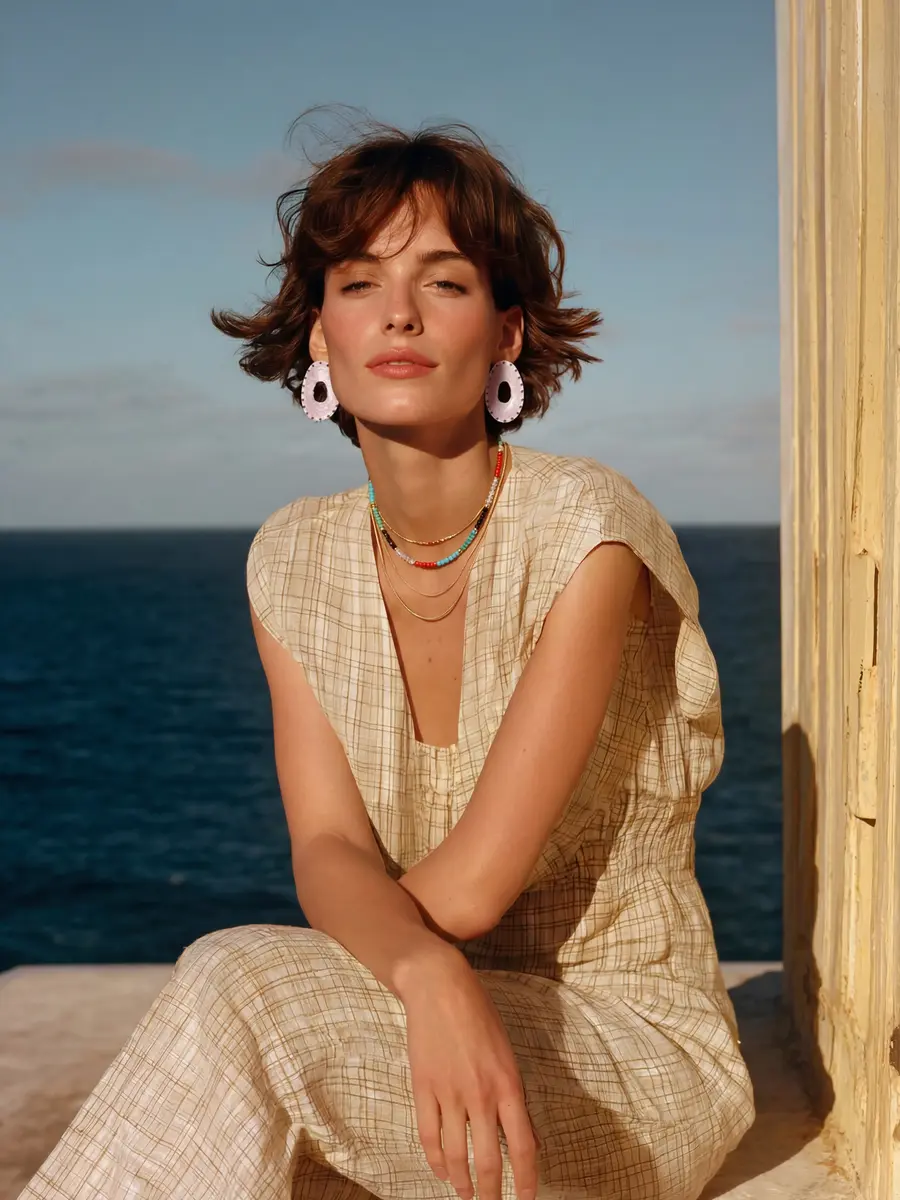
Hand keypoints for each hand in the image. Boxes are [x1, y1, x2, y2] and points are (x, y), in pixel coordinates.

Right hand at [399, 951, 540, 1199]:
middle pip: (489, 1160)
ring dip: (462, 1182)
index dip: (527, 1180)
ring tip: (466, 1194)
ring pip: (456, 1155)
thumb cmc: (480, 1016)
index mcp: (508, 1085)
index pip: (524, 1146)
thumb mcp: (508, 1054)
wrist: (441, 987)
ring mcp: (450, 1093)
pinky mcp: (423, 1088)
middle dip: (492, 1193)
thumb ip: (518, 1100)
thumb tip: (532, 1140)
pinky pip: (429, 1136)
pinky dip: (436, 1160)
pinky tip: (442, 1170)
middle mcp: (481, 1094)